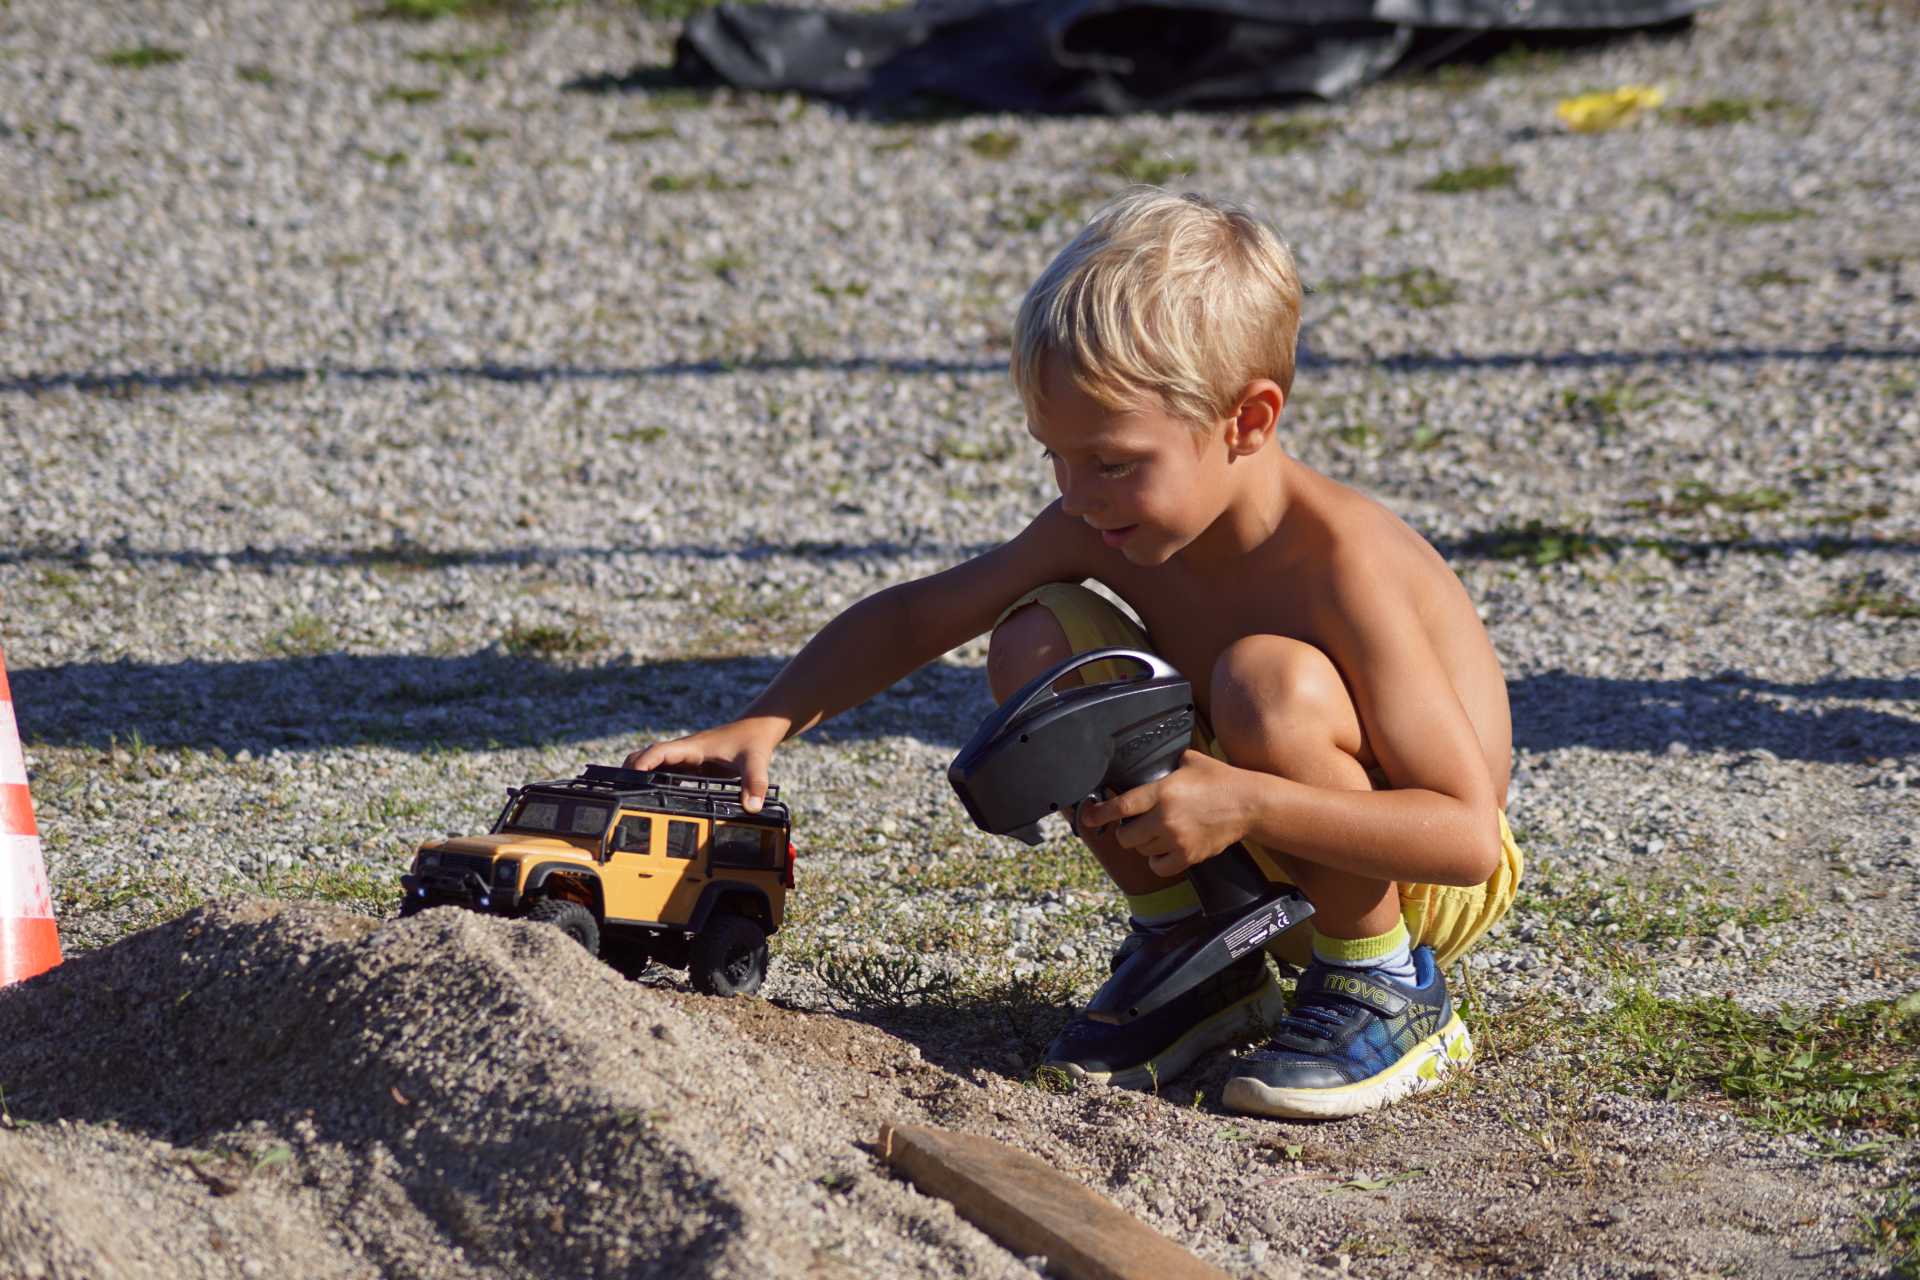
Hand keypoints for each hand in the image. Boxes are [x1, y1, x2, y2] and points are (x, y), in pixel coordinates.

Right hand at [624, 717, 785, 812]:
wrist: (757, 728)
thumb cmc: (753, 741)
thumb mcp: (756, 762)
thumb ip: (754, 783)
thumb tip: (752, 807)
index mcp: (691, 747)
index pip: (658, 752)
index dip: (642, 764)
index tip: (629, 779)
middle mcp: (684, 751)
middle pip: (647, 757)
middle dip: (630, 771)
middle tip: (619, 795)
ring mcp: (686, 758)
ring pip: (653, 765)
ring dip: (640, 778)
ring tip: (628, 802)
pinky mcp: (691, 765)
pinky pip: (666, 773)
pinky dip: (655, 784)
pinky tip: (654, 803)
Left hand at [1076, 750, 1249, 877]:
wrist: (1248, 804)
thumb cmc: (1220, 780)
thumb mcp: (1190, 761)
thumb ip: (1165, 764)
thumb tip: (1148, 763)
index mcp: (1163, 792)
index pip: (1121, 806)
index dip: (1100, 813)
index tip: (1088, 816)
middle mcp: (1166, 818)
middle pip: (1126, 836)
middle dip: (1124, 831)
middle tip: (1133, 824)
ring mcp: (1177, 839)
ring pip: (1142, 850)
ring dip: (1143, 844)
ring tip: (1155, 832)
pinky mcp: (1188, 856)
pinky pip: (1159, 866)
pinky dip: (1157, 861)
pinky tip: (1163, 850)